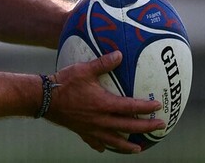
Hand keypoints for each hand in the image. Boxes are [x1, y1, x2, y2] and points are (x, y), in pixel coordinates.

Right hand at [44, 51, 165, 153]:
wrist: (44, 98)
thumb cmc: (64, 82)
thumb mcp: (84, 69)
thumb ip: (103, 63)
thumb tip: (119, 54)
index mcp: (104, 104)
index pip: (130, 107)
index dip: (146, 107)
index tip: (158, 106)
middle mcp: (100, 120)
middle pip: (128, 127)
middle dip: (146, 128)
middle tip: (160, 126)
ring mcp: (91, 128)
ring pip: (114, 140)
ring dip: (128, 145)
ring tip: (138, 149)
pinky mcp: (81, 132)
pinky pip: (95, 142)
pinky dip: (103, 145)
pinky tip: (106, 148)